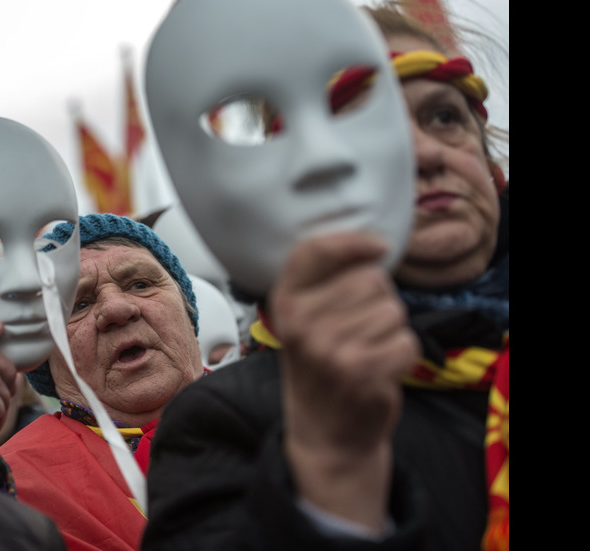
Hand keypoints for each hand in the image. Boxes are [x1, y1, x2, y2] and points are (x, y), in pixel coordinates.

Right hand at [269, 232, 419, 533]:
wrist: (325, 435)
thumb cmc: (321, 369)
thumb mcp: (303, 321)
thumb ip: (324, 282)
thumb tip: (374, 244)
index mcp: (285, 302)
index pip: (316, 250)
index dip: (354, 242)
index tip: (377, 247)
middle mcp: (301, 323)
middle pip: (370, 278)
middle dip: (378, 300)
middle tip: (360, 330)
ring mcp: (328, 348)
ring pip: (392, 310)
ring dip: (391, 331)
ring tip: (368, 351)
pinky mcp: (360, 371)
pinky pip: (406, 341)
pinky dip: (403, 355)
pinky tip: (380, 369)